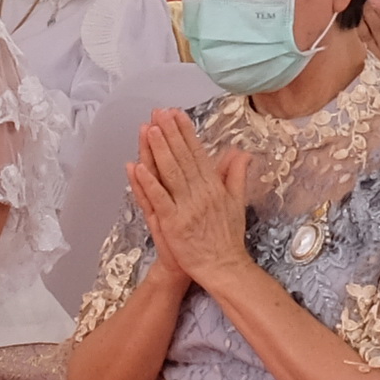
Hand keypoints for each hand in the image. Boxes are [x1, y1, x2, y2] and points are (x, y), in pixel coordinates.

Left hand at [131, 112, 256, 284]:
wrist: (223, 267)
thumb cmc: (227, 237)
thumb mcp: (237, 202)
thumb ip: (237, 175)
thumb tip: (242, 153)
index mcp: (214, 186)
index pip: (198, 153)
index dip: (185, 132)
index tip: (176, 114)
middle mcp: (201, 193)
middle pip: (182, 158)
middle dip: (170, 133)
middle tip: (159, 112)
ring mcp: (186, 207)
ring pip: (170, 173)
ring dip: (159, 150)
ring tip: (149, 129)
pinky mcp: (174, 223)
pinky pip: (159, 199)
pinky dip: (148, 182)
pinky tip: (138, 167)